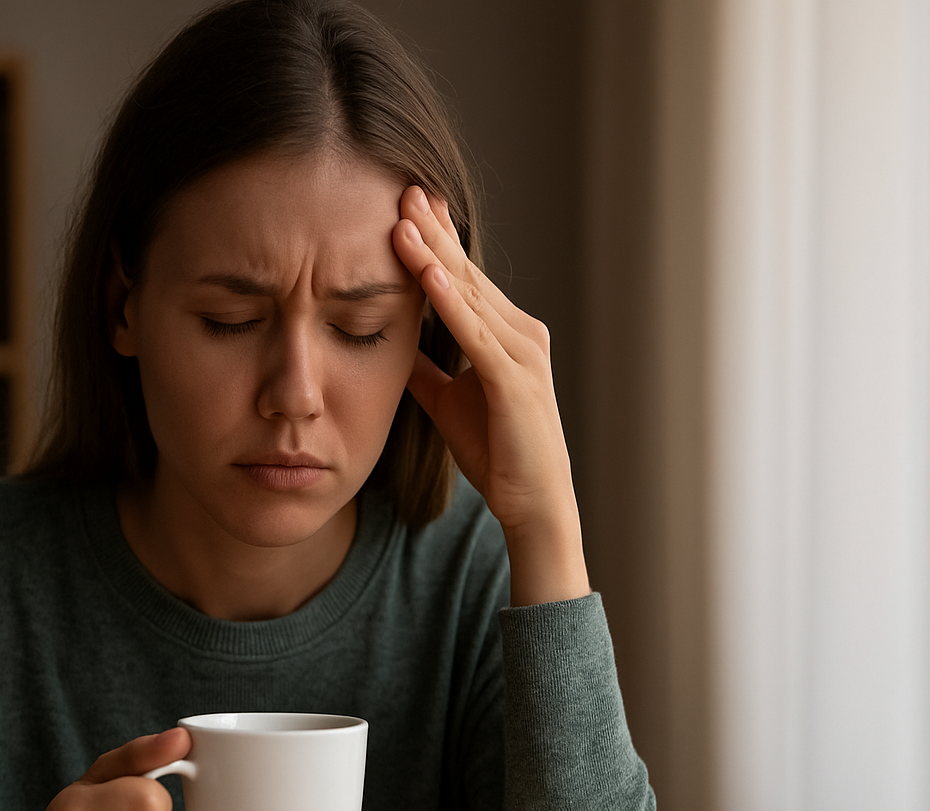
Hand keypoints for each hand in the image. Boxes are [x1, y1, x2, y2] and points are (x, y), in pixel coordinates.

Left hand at [392, 185, 589, 605]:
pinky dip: (448, 300)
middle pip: (467, 274)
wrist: (533, 503)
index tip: (407, 205)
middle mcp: (521, 333)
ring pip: (469, 293)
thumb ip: (427, 368)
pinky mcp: (514, 379)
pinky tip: (424, 271)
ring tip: (402, 216)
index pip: (464, 279)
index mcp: (507, 335)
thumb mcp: (448, 400)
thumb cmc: (497, 453)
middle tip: (404, 187)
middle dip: (434, 230)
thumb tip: (396, 343)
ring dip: (434, 253)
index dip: (436, 241)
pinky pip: (474, 332)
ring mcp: (521, 353)